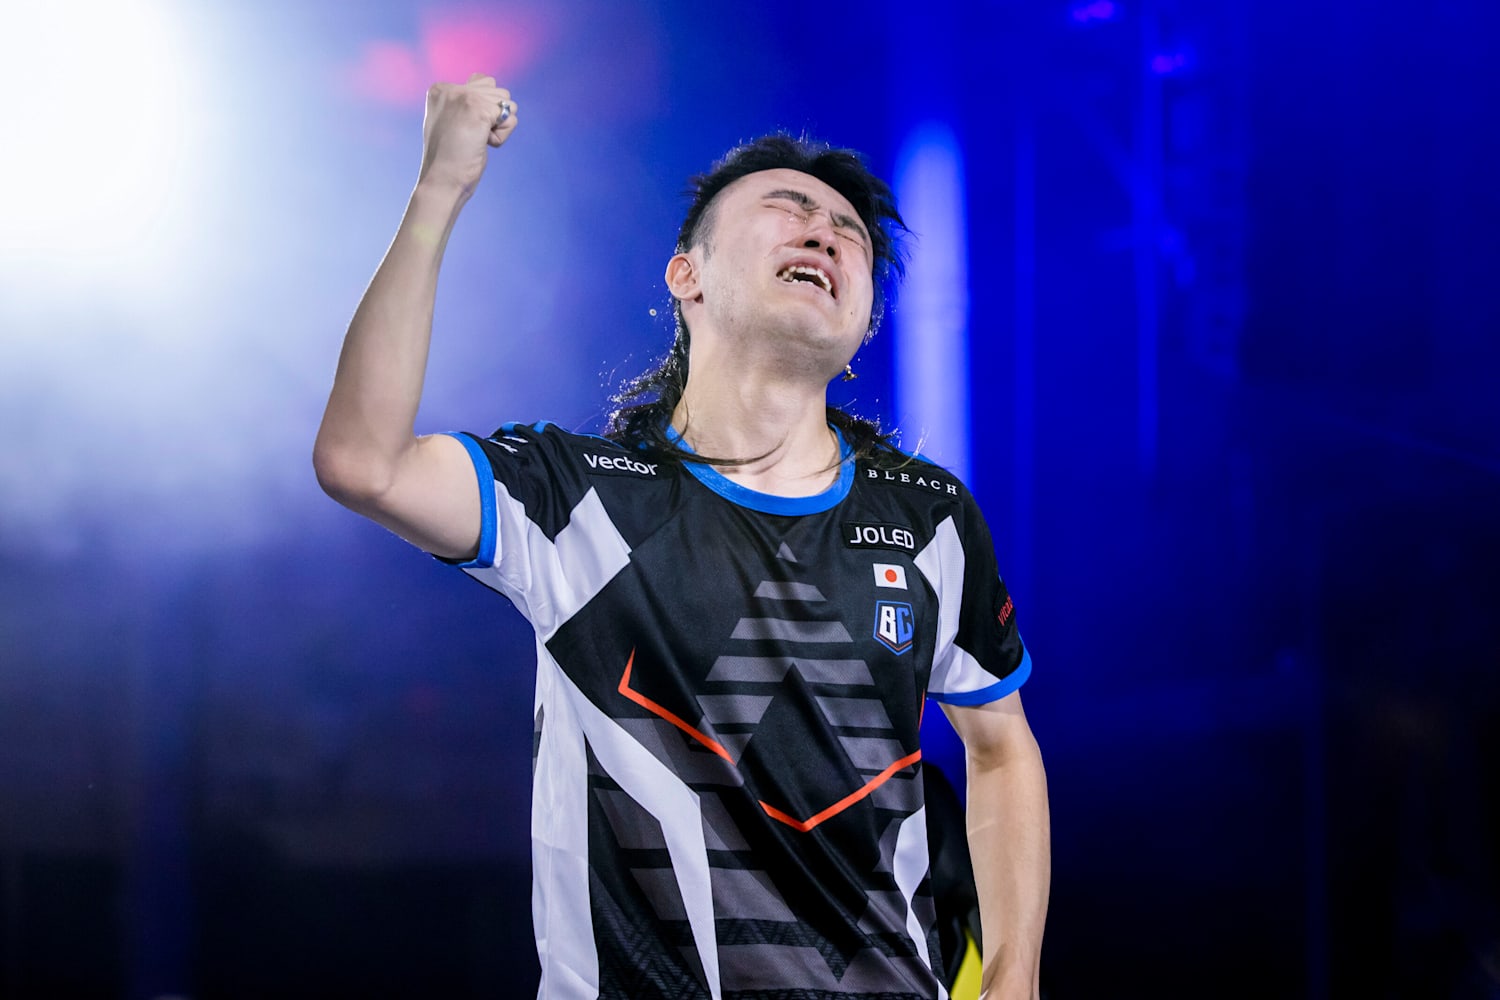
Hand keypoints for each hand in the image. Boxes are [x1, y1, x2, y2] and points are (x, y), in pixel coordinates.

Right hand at [417, 73, 518, 194]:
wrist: (441, 181)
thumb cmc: (449, 160)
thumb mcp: (452, 121)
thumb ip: (466, 100)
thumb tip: (488, 81)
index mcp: (440, 89)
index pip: (482, 82)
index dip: (482, 112)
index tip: (462, 131)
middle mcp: (450, 88)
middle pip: (497, 91)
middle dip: (493, 117)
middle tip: (470, 138)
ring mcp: (464, 97)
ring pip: (507, 102)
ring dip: (499, 126)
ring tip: (475, 140)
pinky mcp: (478, 110)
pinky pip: (509, 118)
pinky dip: (502, 136)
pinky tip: (483, 144)